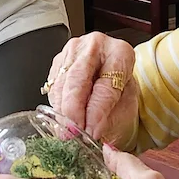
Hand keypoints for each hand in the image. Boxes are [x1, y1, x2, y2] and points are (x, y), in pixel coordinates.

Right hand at [45, 32, 138, 148]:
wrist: (113, 78)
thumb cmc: (122, 90)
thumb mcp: (126, 104)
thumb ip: (109, 115)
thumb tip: (90, 130)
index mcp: (119, 52)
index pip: (105, 85)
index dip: (97, 111)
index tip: (91, 131)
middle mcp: (95, 46)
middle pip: (78, 78)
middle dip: (73, 109)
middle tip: (73, 131)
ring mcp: (74, 50)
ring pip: (61, 82)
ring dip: (62, 110)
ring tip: (67, 131)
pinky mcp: (58, 60)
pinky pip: (53, 85)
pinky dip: (56, 105)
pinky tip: (63, 118)